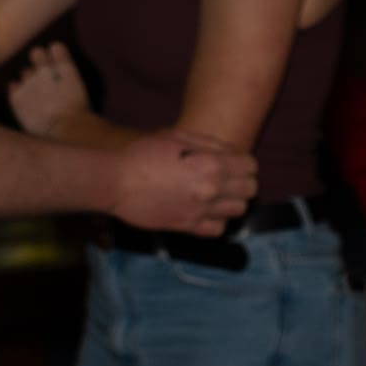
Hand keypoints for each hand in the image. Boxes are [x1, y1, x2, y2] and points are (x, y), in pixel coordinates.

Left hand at [9, 42, 88, 136]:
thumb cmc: (81, 112)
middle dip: (39, 60)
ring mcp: (28, 82)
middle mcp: (44, 69)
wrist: (66, 126)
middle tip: (43, 73)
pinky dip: (17, 89)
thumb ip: (67, 77)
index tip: (56, 57)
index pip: (55, 48)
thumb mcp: (79, 89)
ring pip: (24, 72)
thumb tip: (61, 75)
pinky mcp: (16, 95)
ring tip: (36, 91)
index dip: (55, 53)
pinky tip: (24, 97)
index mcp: (64, 67)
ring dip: (29, 78)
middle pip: (36, 54)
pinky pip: (12, 85)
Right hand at [112, 130, 259, 235]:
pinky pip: (218, 229)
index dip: (244, 163)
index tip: (234, 163)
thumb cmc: (142, 154)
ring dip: (233, 202)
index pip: (251, 166)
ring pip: (239, 210)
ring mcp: (201, 209)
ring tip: (219, 196)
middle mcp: (212, 188)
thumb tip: (231, 151)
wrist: (114, 181)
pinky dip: (218, 221)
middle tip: (229, 179)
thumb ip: (209, 143)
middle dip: (243, 182)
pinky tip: (207, 212)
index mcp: (212, 163)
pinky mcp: (187, 226)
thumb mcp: (176, 136)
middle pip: (250, 189)